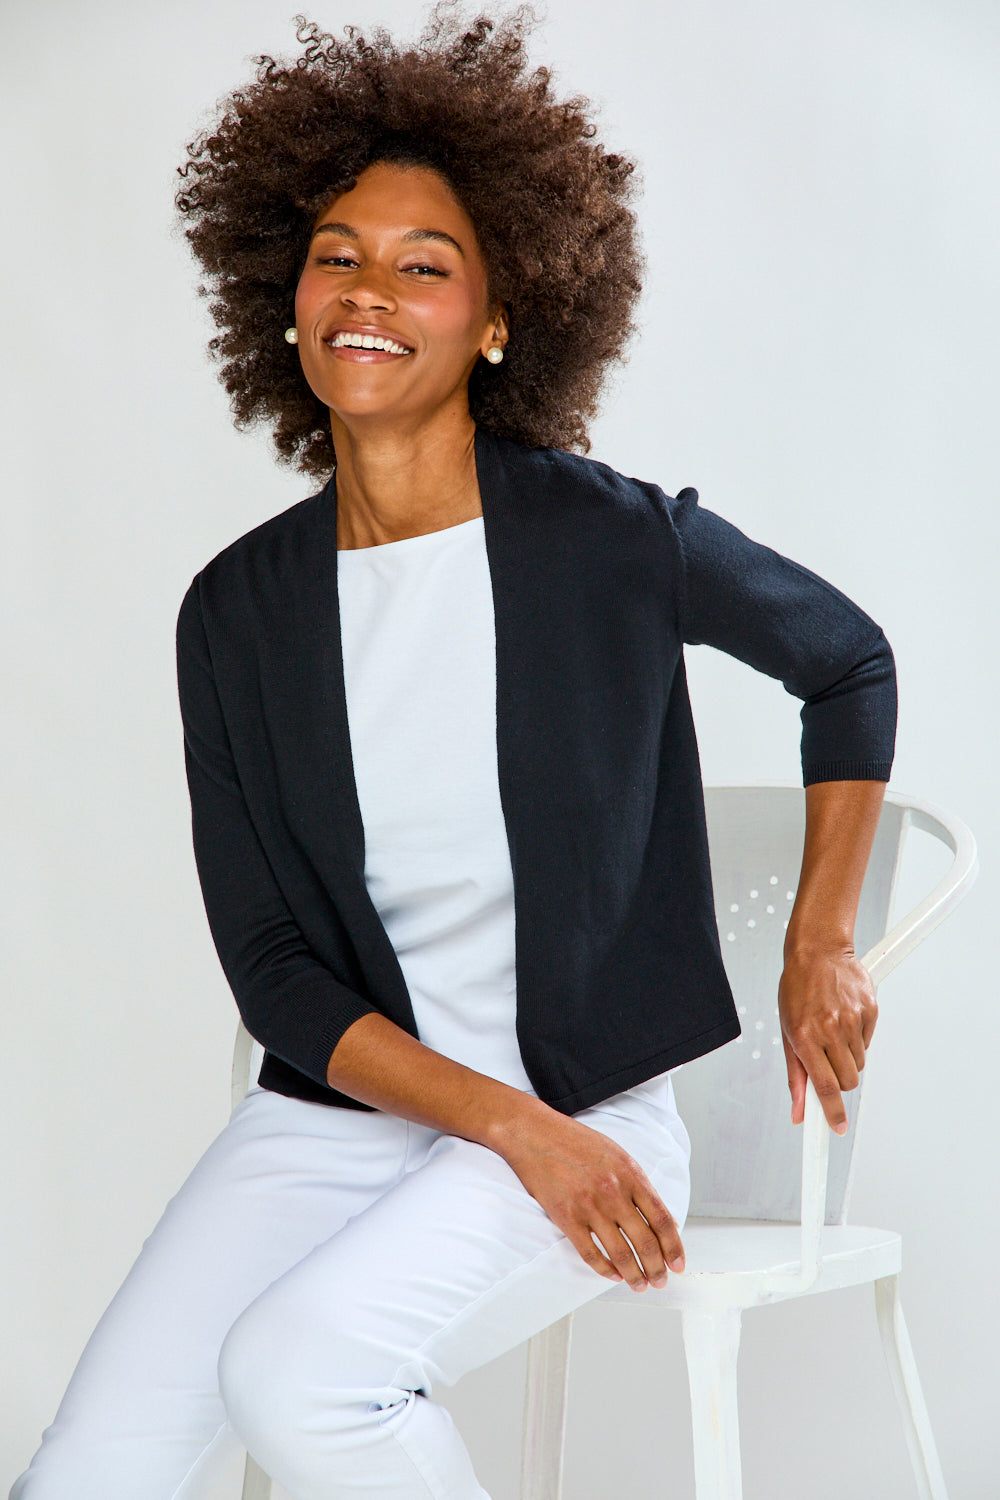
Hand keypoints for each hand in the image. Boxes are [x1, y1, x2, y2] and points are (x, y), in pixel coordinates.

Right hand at [492, 1103, 684, 1290]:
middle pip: (646, 1242)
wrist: (535, 1134)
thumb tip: (658, 1218)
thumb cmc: (576, 1142)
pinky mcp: (567, 1217)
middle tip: (660, 1281)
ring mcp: (590, 1206)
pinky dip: (604, 1269)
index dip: (674, 1247)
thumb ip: (638, 1185)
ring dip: (634, 1275)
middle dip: (657, 1268)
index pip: (663, 1219)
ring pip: (621, 1254)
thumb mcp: (617, 1155)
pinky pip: (591, 1253)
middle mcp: (614, 1192)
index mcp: (631, 1175)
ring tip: (639, 1284)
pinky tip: (612, 1274)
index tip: (678, 1263)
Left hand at [778, 944, 877, 1133]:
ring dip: (847, 1058)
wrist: (818, 951)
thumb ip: (795, 1076)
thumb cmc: (797, 990)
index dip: (832, 1112)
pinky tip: (844, 1019)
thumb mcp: (787, 1031)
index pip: (824, 1086)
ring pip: (859, 1064)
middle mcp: (830, 1029)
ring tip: (832, 1032)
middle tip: (827, 1061)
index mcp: (804, 1035)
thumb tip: (798, 1112)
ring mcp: (853, 1019)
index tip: (837, 1128)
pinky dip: (858, 1040)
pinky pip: (868, 1043)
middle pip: (847, 1080)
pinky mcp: (870, 1011)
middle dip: (839, 1080)